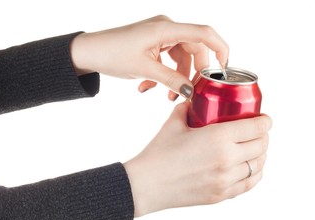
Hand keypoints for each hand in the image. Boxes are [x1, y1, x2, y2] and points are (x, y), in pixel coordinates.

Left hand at [70, 15, 228, 99]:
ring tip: (163, 96)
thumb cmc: (112, 54)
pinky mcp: (152, 45)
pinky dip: (161, 76)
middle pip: (193, 51)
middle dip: (191, 75)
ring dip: (174, 79)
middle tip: (186, 93)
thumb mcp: (144, 69)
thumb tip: (191, 91)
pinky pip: (166, 61)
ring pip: (179, 59)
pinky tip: (146, 88)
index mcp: (166, 28)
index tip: (225, 68)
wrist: (89, 53)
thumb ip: (171, 80)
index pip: (203, 33)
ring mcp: (159, 37)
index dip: (220, 48)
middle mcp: (166, 29)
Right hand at [124, 102, 271, 216]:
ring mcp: (226, 180)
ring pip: (258, 165)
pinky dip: (254, 173)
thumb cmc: (158, 153)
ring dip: (260, 154)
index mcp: (218, 138)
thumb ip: (188, 109)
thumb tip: (194, 102)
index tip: (264, 119)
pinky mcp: (221, 195)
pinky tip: (249, 167)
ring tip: (253, 149)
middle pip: (262, 145)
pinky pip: (249, 184)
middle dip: (263, 136)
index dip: (265, 121)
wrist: (146, 185)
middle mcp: (227, 159)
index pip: (257, 128)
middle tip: (256, 132)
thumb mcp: (173, 124)